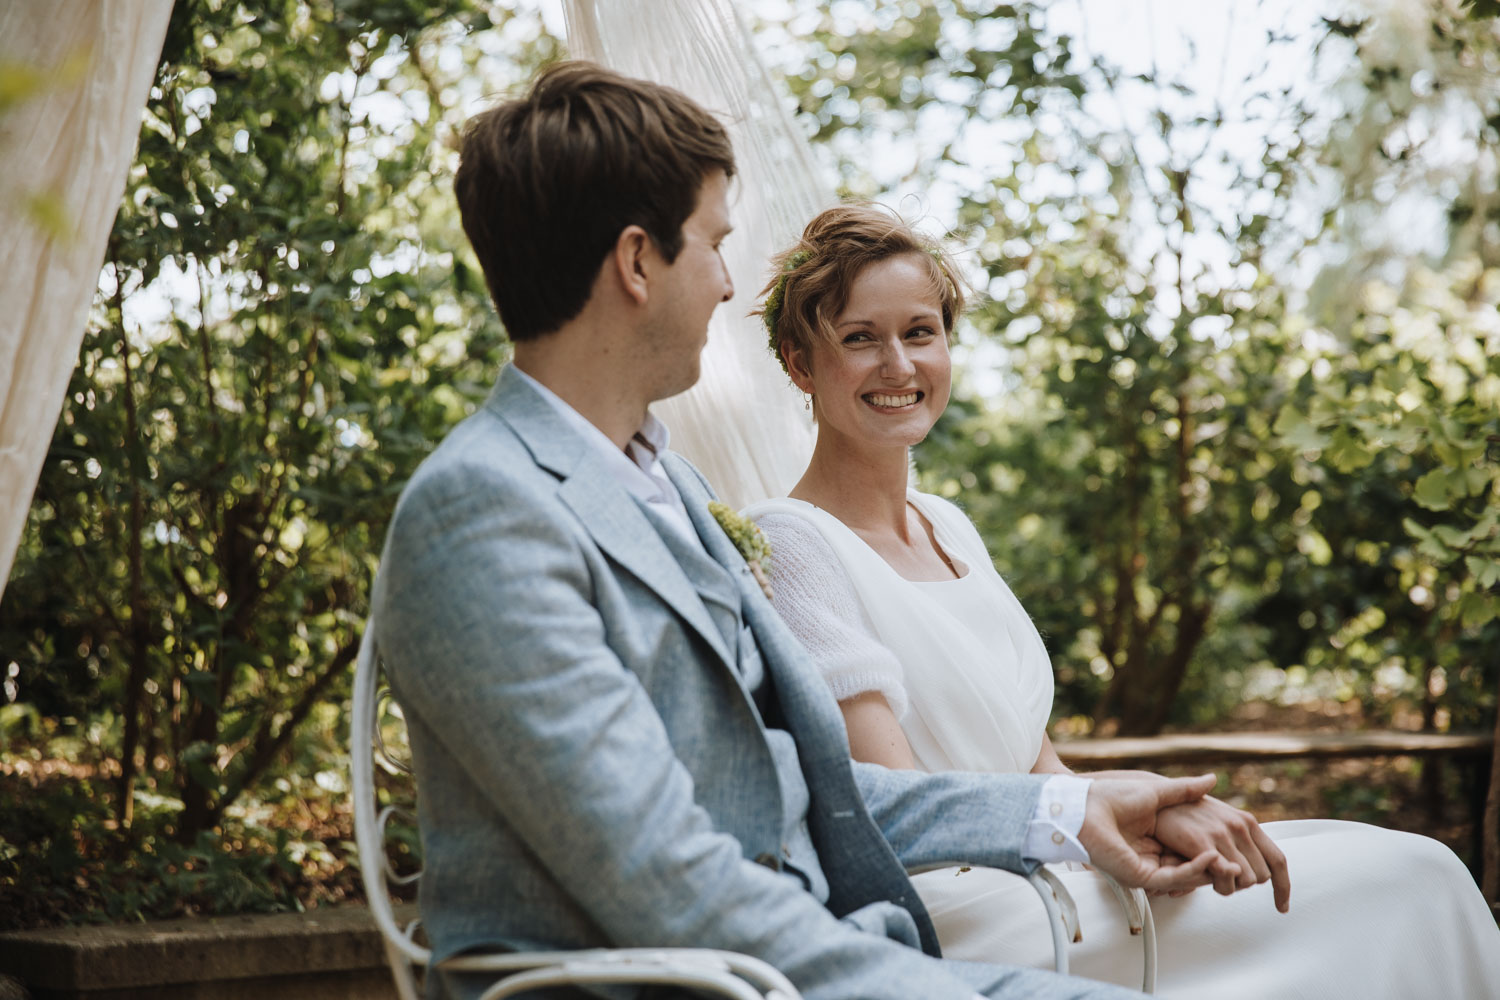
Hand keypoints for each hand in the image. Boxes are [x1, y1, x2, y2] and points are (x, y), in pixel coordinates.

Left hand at [1076, 773, 1223, 894]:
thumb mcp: (1155, 792)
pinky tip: (1211, 858)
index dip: (1215, 851)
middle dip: (1221, 868)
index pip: (1193, 855)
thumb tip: (1212, 779)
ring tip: (1234, 862)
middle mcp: (1151, 860)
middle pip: (1193, 871)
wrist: (1080, 804)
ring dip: (1213, 872)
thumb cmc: (1109, 797)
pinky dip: (1194, 871)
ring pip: (1188, 879)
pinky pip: (1172, 878)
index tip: (1235, 845)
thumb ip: (1184, 791)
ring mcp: (1146, 870)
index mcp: (1155, 843)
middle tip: (1242, 860)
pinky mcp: (1139, 876)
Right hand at [1154, 793, 1290, 911]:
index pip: (1278, 860)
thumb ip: (1239, 839)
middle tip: (1222, 878)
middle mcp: (1239, 827)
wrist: (1156, 799)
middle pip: (1261, 876)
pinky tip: (1205, 879)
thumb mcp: (1220, 819)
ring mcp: (1222, 834)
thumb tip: (1255, 869)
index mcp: (1247, 821)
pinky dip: (1218, 884)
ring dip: (1229, 886)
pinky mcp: (1201, 843)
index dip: (1283, 888)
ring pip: (1244, 882)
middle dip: (1243, 883)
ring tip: (1210, 876)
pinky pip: (1224, 878)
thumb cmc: (1186, 813)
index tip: (1282, 907)